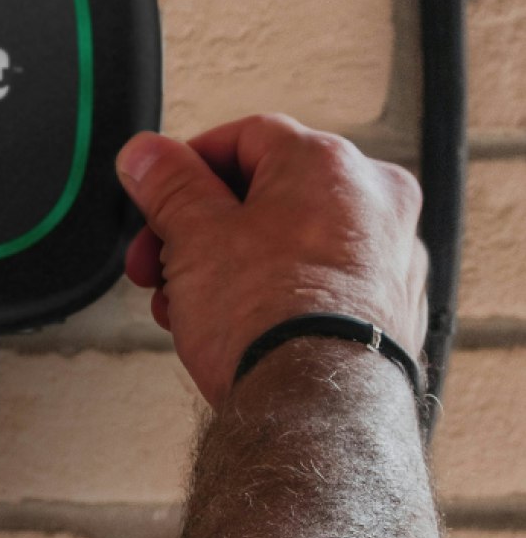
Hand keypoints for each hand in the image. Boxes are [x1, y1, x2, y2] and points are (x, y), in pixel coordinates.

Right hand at [118, 115, 425, 405]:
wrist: (316, 401)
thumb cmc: (271, 318)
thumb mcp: (193, 236)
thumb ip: (167, 184)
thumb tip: (148, 155)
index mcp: (329, 163)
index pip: (245, 136)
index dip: (186, 165)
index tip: (155, 191)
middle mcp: (373, 198)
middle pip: (267, 191)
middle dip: (201, 227)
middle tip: (162, 257)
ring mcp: (390, 253)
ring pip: (291, 238)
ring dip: (229, 263)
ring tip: (190, 301)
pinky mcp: (391, 304)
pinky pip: (320, 278)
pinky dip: (275, 290)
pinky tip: (234, 321)